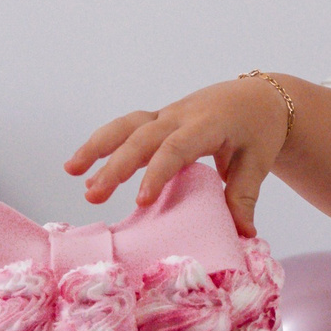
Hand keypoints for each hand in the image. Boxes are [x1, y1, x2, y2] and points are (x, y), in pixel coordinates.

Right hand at [65, 76, 292, 235]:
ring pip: (125, 126)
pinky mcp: (157, 119)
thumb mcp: (257, 161)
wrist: (259, 96)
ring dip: (96, 147)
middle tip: (92, 195)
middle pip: (141, 137)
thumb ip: (245, 195)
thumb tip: (244, 234)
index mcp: (207, 124)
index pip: (177, 148)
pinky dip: (102, 143)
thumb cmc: (259, 130)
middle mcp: (181, 116)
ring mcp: (166, 115)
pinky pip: (125, 128)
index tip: (139, 200)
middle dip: (115, 166)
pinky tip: (80, 165)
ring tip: (71, 171)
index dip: (157, 173)